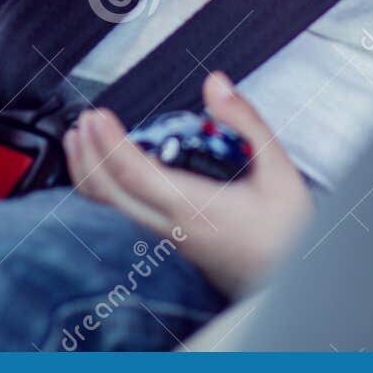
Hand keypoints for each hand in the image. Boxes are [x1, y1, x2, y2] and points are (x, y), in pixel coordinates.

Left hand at [63, 72, 314, 297]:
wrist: (292, 286)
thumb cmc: (290, 235)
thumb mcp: (280, 171)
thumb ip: (246, 123)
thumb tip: (216, 86)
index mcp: (195, 209)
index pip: (135, 175)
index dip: (110, 143)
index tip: (98, 116)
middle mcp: (171, 228)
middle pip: (110, 194)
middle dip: (88, 153)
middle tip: (84, 119)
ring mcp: (167, 239)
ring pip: (111, 208)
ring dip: (89, 170)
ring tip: (80, 139)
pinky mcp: (169, 242)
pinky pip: (123, 214)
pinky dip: (104, 186)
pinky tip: (106, 169)